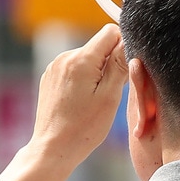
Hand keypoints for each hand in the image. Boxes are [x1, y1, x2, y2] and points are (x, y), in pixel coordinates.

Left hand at [27, 25, 127, 170]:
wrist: (53, 148)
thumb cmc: (83, 128)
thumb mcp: (110, 96)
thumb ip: (120, 64)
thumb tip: (129, 41)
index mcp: (81, 60)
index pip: (110, 32)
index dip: (123, 46)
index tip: (123, 69)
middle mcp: (65, 58)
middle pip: (99, 46)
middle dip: (109, 63)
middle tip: (109, 92)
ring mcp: (55, 67)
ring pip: (87, 58)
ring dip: (96, 72)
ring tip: (93, 100)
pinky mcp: (50, 77)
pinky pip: (74, 69)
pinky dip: (82, 80)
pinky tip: (81, 101)